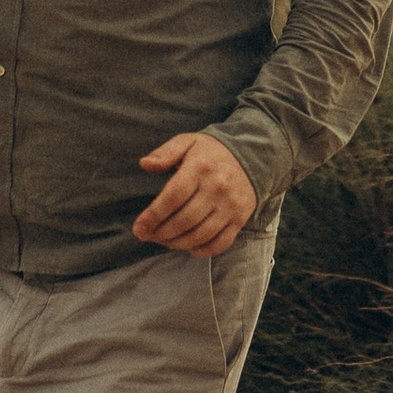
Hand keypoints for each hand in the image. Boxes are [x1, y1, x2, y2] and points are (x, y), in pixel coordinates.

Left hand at [133, 131, 258, 258]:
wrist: (253, 156)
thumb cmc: (211, 153)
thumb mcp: (188, 142)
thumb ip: (165, 152)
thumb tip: (145, 164)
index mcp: (200, 168)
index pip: (172, 197)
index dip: (153, 216)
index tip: (139, 228)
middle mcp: (217, 188)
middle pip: (184, 220)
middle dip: (160, 233)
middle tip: (148, 235)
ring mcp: (230, 206)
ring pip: (199, 235)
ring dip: (176, 243)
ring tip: (164, 240)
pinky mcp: (240, 219)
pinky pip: (219, 243)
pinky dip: (200, 250)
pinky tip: (187, 246)